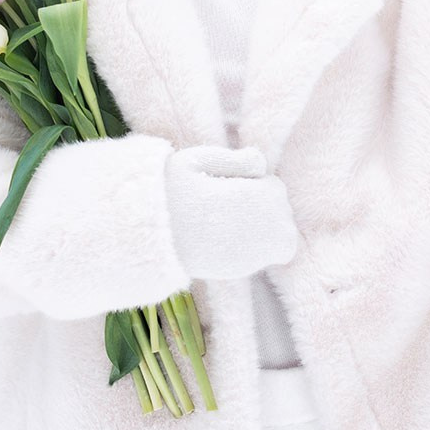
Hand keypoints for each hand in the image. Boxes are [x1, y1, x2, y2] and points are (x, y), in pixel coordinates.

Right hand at [164, 145, 299, 280]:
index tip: (223, 187)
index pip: (273, 186)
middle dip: (260, 206)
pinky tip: (225, 238)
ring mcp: (258, 252)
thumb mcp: (200, 159)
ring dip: (261, 228)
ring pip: (277, 234)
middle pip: (279, 210)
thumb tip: (261, 162)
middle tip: (223, 205)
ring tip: (224, 222)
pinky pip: (264, 255)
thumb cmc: (172, 191)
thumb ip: (236, 158)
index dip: (250, 184)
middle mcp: (267, 227)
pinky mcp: (244, 270)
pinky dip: (253, 248)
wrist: (150, 234)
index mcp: (262, 196)